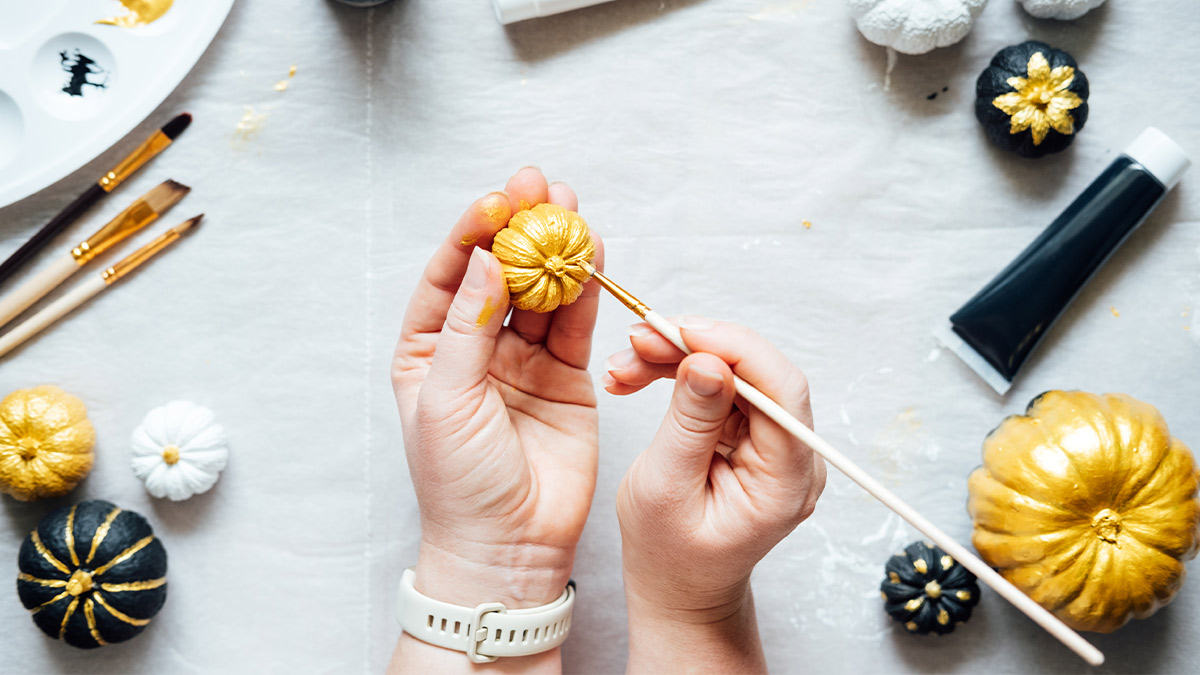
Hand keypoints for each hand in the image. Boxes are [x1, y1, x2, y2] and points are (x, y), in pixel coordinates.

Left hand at [390, 168, 602, 671]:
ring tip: (572, 206)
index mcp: (429, 351)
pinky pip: (576, 323)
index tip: (497, 201)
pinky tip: (594, 253)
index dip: (472, 235)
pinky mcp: (567, 376)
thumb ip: (469, 329)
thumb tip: (489, 263)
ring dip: (557, 250)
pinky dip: (587, 289)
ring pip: (542, 292)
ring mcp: (523, 360)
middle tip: (539, 185)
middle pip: (500, 273)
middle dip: (519, 228)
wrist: (509, 545)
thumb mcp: (447, 400)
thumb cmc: (459, 483)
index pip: (449, 277)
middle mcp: (476, 348)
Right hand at [604, 317, 825, 671]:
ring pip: (733, 371)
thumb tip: (707, 360)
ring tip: (626, 361)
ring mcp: (773, 444)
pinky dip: (678, 372)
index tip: (681, 330)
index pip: (782, 391)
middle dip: (695, 345)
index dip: (735, 349)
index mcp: (787, 481)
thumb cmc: (669, 556)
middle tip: (639, 338)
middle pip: (757, 372)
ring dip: (677, 356)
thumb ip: (690, 423)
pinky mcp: (750, 434)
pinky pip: (720, 385)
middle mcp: (793, 457)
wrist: (678, 589)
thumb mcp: (666, 489)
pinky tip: (639, 373)